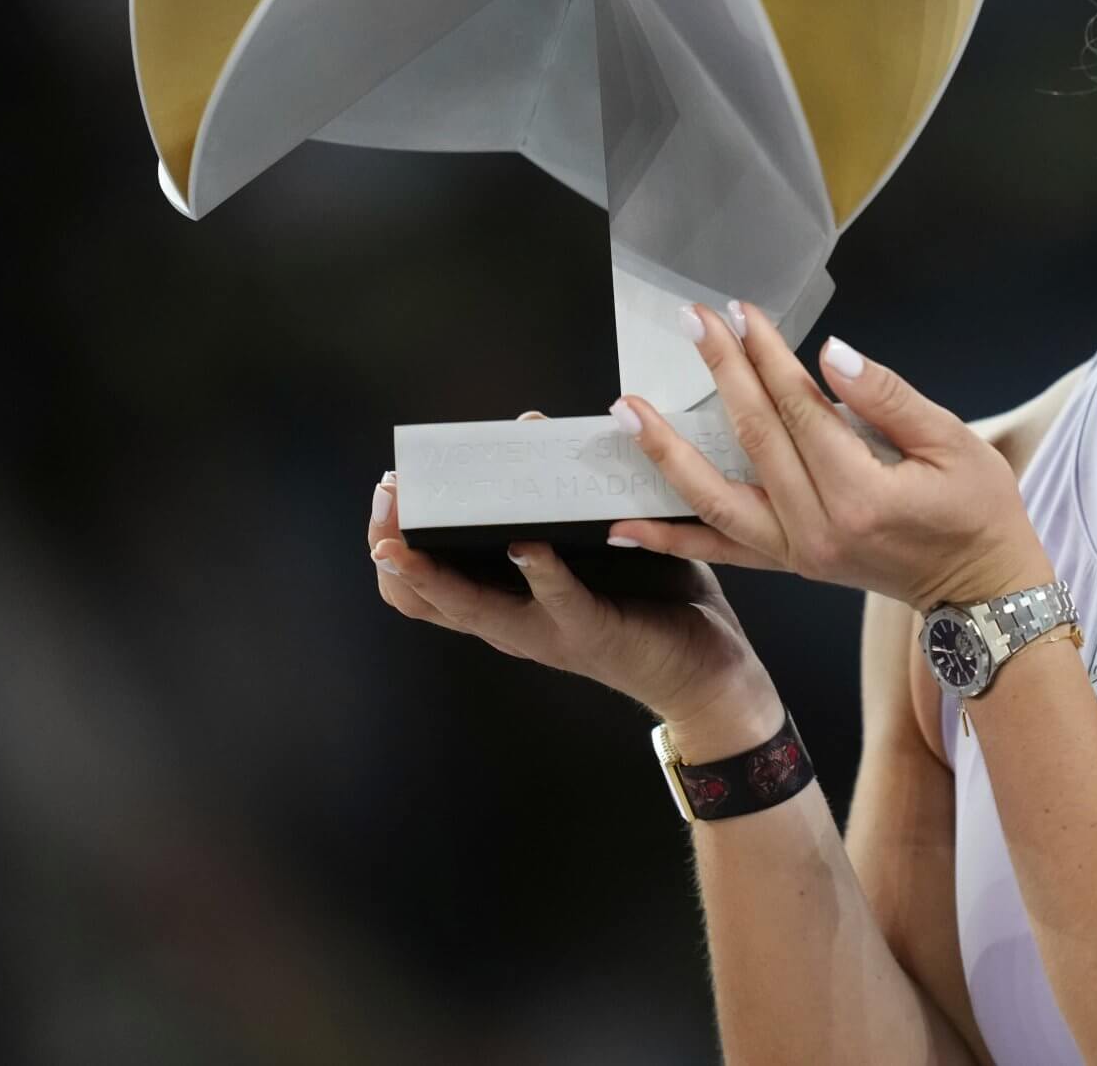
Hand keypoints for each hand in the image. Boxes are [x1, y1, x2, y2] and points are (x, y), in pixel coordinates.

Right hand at [367, 414, 775, 730]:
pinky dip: (539, 572)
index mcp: (507, 601)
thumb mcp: (593, 540)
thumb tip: (529, 427)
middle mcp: (514, 624)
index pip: (425, 585)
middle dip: (394, 548)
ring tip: (407, 540)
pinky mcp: (591, 633)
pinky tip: (526, 545)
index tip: (386, 492)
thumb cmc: (652, 596)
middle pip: (425, 599)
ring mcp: (548, 633)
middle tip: (387, 500)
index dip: (393, 541)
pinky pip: (558, 602)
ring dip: (435, 571)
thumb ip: (560, 491)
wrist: (711, 670)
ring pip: (470, 609)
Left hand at [606, 303, 1054, 611]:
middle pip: (755, 439)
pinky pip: (721, 550)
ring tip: (627, 411)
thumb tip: (829, 355)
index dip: (769, 357)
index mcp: (863, 495)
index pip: (800, 411)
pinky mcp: (791, 564)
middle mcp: (819, 529)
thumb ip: (887, 397)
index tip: (744, 312)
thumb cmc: (979, 512)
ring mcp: (798, 553)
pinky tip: (625, 523)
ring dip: (667, 453)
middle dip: (722, 373)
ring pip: (717, 499)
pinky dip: (672, 537)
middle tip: (693, 321)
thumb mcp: (955, 443)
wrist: (983, 592)